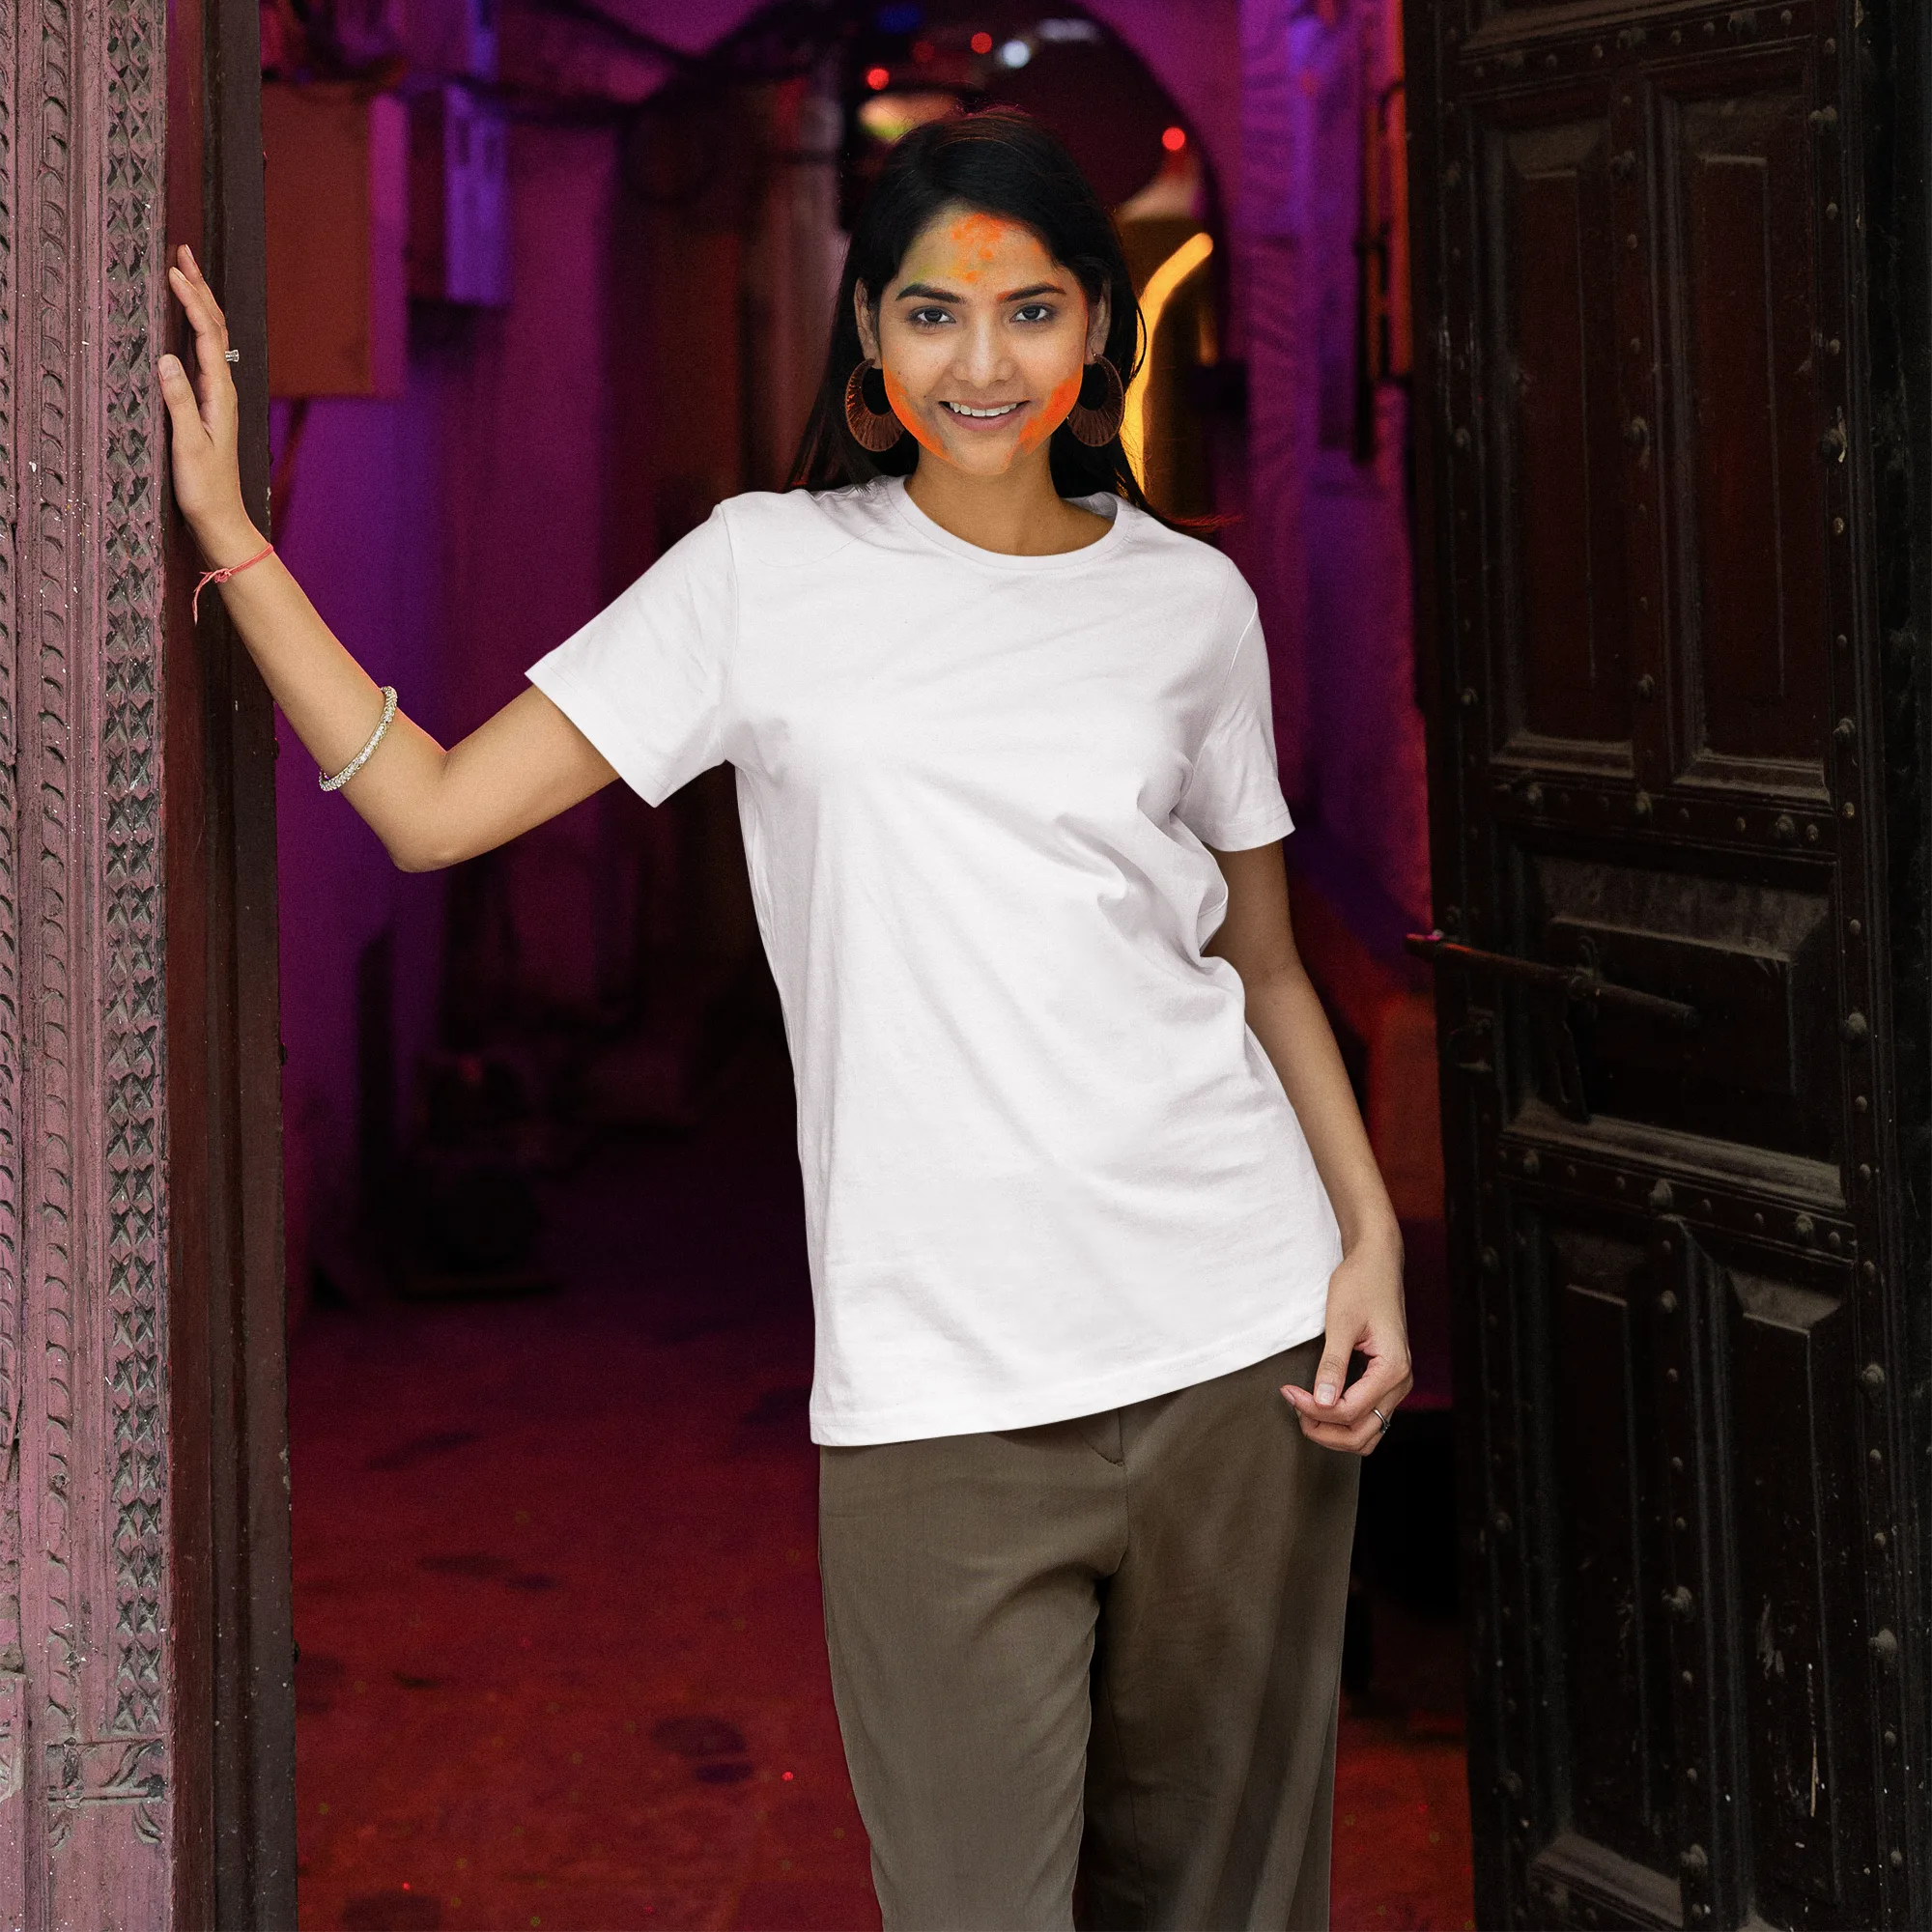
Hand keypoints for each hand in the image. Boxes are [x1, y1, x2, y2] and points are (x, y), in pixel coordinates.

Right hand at [157, 245, 256, 558]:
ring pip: (210, 339)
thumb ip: (178, 403)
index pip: (209, 335)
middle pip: (215, 328)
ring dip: (198, 304)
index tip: (175, 268)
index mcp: (220, 394)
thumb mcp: (188, 445)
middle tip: (183, 251)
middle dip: (200, 289)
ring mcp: (216, 397)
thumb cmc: (205, 488)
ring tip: (183, 272)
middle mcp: (222, 390)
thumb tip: (167, 359)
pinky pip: (202, 356)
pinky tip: (184, 323)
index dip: (192, 299)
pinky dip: (194, 330)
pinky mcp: (207, 407)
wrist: (222, 519)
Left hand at [1282, 1226, 1411, 1454]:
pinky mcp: (1387, 1378)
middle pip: (1362, 1433)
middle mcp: (1401, 1382)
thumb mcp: (1341, 1322)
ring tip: (1306, 1412)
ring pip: (1368, 1431)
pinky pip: (1369, 1415)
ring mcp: (1396, 1383)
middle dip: (1325, 1430)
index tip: (1289, 1392)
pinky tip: (1322, 1404)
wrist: (1376, 1263)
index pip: (1350, 1411)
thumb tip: (1321, 1402)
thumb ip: (1332, 1365)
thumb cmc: (1361, 1284)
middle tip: (1295, 1409)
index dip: (1314, 1410)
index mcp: (1393, 1369)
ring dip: (1336, 1432)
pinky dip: (1345, 1421)